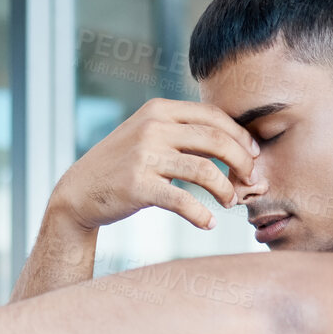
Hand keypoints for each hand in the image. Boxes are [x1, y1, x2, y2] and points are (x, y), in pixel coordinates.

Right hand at [50, 97, 261, 232]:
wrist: (80, 191)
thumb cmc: (122, 165)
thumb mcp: (148, 135)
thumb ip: (181, 132)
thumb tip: (231, 142)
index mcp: (159, 110)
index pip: (213, 116)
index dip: (239, 136)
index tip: (252, 155)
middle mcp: (153, 128)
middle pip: (215, 140)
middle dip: (241, 162)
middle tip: (249, 181)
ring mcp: (144, 156)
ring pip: (204, 170)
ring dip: (225, 190)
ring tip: (230, 203)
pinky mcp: (138, 186)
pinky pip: (182, 201)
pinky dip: (201, 215)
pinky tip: (208, 223)